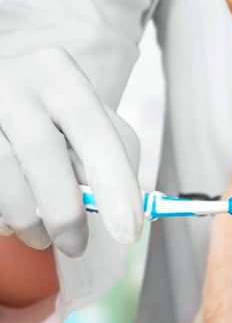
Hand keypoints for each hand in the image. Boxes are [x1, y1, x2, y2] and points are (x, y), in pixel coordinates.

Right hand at [0, 48, 141, 255]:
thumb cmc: (53, 115)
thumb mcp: (89, 120)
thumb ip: (111, 159)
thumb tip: (126, 211)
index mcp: (61, 76)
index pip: (96, 133)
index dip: (115, 185)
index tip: (128, 232)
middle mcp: (14, 84)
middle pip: (41, 151)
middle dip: (64, 210)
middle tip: (77, 246)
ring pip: (1, 173)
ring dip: (26, 218)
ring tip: (42, 237)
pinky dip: (1, 214)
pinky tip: (12, 218)